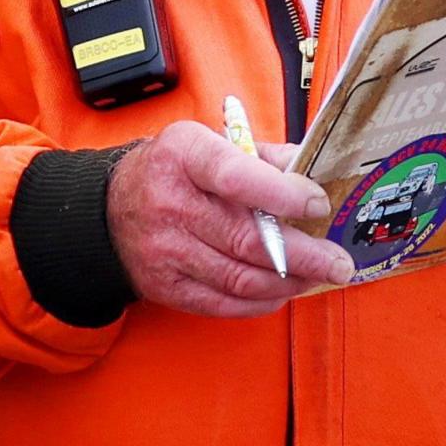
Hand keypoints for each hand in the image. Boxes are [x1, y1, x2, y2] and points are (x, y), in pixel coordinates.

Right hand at [106, 122, 353, 317]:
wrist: (106, 212)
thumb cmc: (171, 172)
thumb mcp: (207, 142)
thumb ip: (262, 156)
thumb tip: (312, 172)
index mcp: (184, 155)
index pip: (236, 176)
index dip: (282, 194)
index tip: (318, 204)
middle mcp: (170, 203)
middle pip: (246, 238)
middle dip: (304, 255)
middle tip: (339, 262)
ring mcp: (165, 250)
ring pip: (240, 277)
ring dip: (289, 282)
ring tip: (318, 277)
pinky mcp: (165, 286)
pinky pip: (223, 302)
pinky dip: (261, 301)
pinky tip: (283, 291)